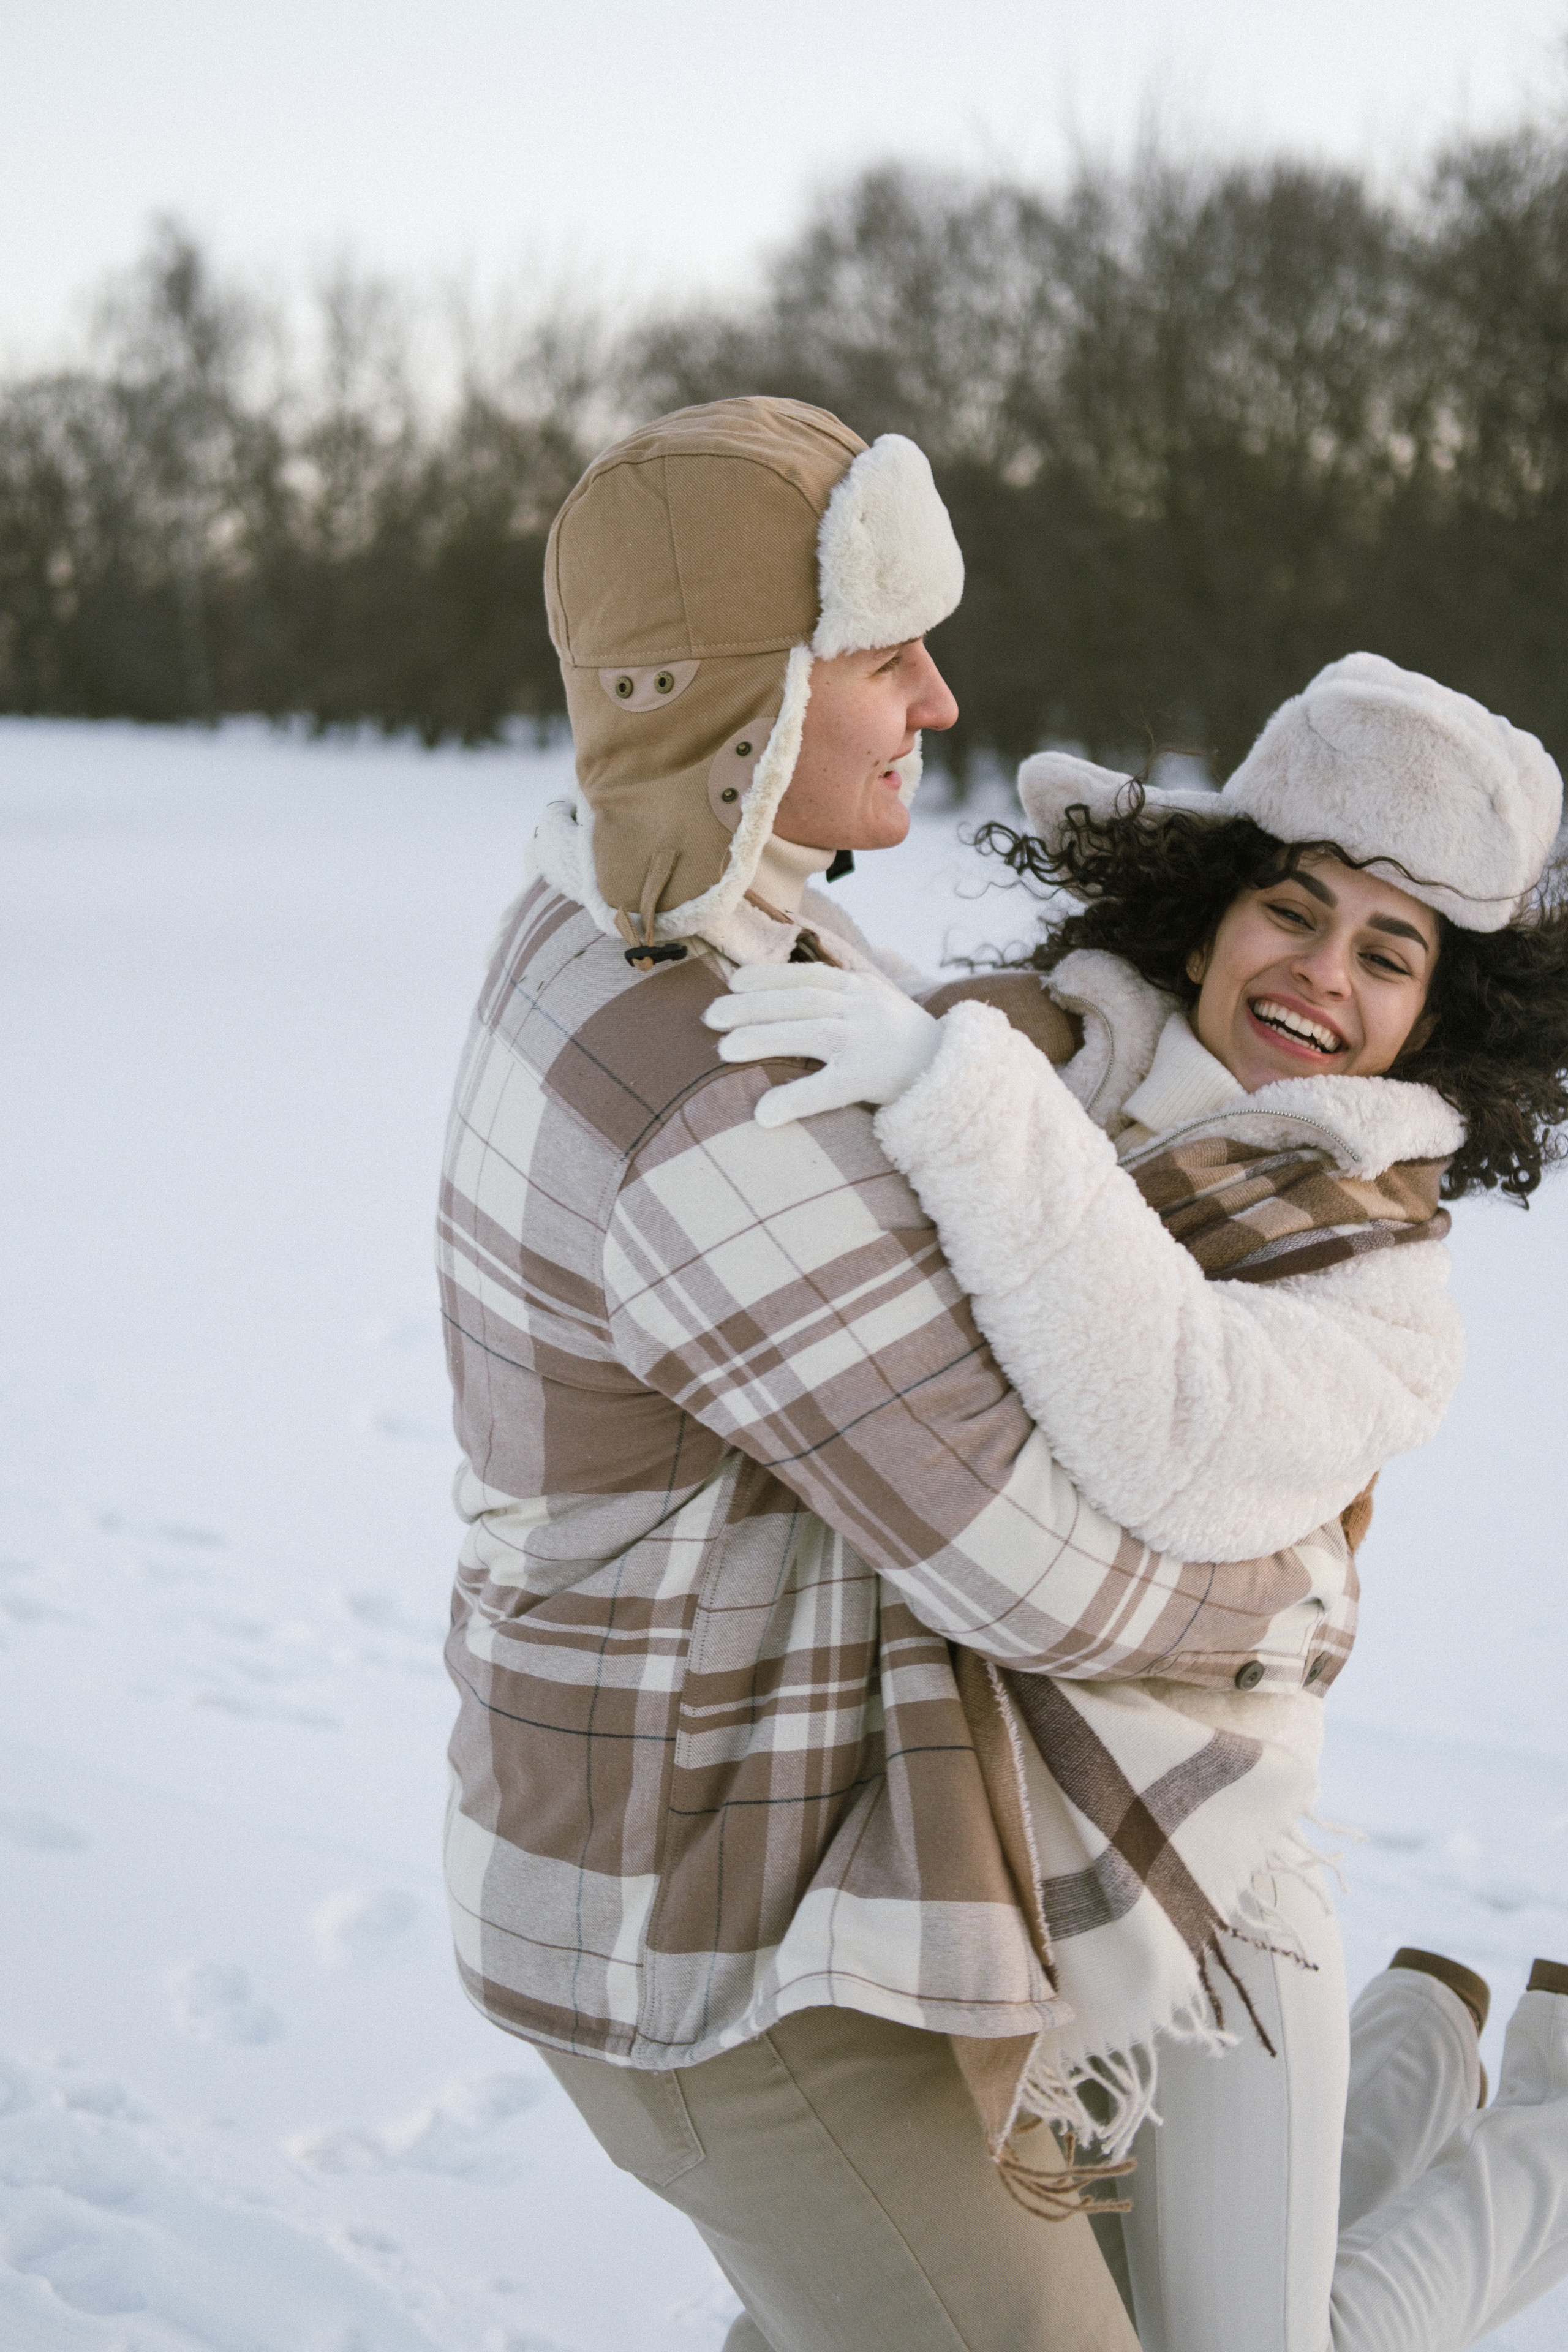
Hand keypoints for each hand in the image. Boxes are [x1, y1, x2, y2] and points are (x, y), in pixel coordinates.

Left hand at [703, 963, 941, 1126]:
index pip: (806, 975)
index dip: (767, 976)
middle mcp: (862, 1007)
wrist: (961, 1075)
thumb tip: (791, 996)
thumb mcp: (878, 1006)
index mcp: (861, 988)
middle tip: (710, 1017)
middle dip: (751, 1005)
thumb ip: (841, 998)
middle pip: (798, 1000)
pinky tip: (763, 1114)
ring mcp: (868, 1041)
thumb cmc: (907, 1045)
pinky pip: (827, 1089)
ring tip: (722, 1051)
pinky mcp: (873, 1079)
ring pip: (807, 1032)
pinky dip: (793, 1099)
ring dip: (762, 1038)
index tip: (732, 981)